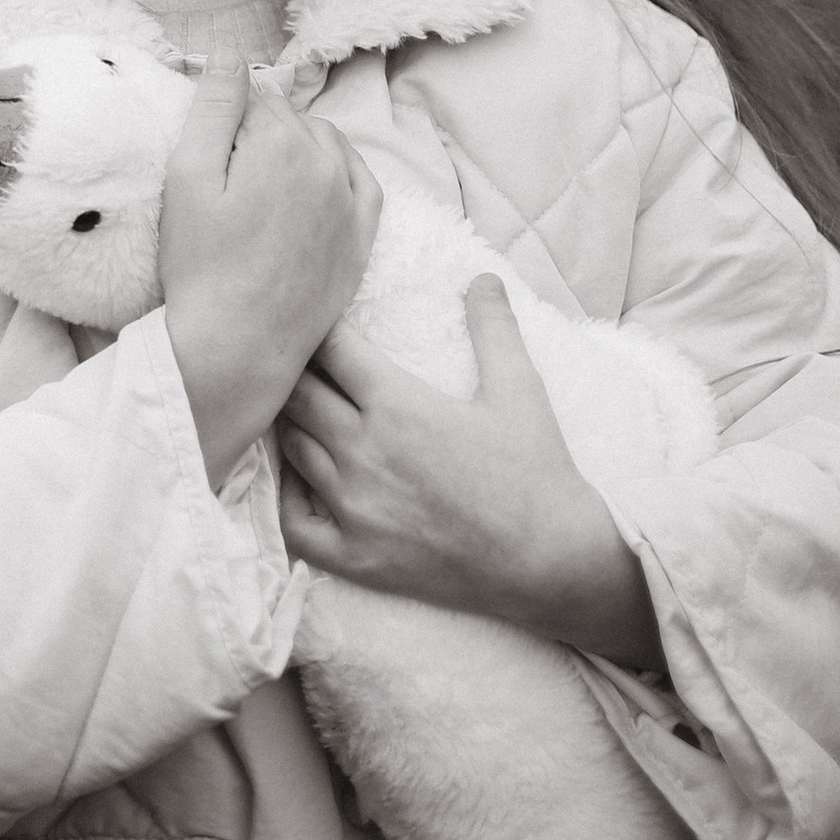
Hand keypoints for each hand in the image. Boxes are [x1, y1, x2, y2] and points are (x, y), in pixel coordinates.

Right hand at [159, 59, 378, 489]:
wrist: (235, 348)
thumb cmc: (199, 264)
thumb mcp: (187, 176)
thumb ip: (212, 105)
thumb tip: (228, 52)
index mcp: (285, 142)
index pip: (256, 97)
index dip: (228, 114)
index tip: (209, 146)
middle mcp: (330, 166)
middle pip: (293, 121)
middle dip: (263, 131)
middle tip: (226, 173)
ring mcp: (352, 206)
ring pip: (329, 146)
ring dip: (300, 148)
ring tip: (260, 182)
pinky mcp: (361, 243)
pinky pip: (363, 185)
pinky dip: (341, 173)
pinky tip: (318, 181)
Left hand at [277, 276, 664, 669]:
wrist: (552, 562)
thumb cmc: (537, 472)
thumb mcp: (520, 389)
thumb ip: (494, 327)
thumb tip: (484, 277)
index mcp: (397, 404)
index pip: (328, 347)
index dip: (317, 327)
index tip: (316, 318)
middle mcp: (363, 452)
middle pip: (295, 392)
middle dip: (293, 369)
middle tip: (293, 357)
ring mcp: (354, 508)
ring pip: (291, 448)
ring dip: (288, 422)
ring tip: (290, 405)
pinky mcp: (355, 557)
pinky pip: (293, 522)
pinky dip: (287, 496)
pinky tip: (299, 478)